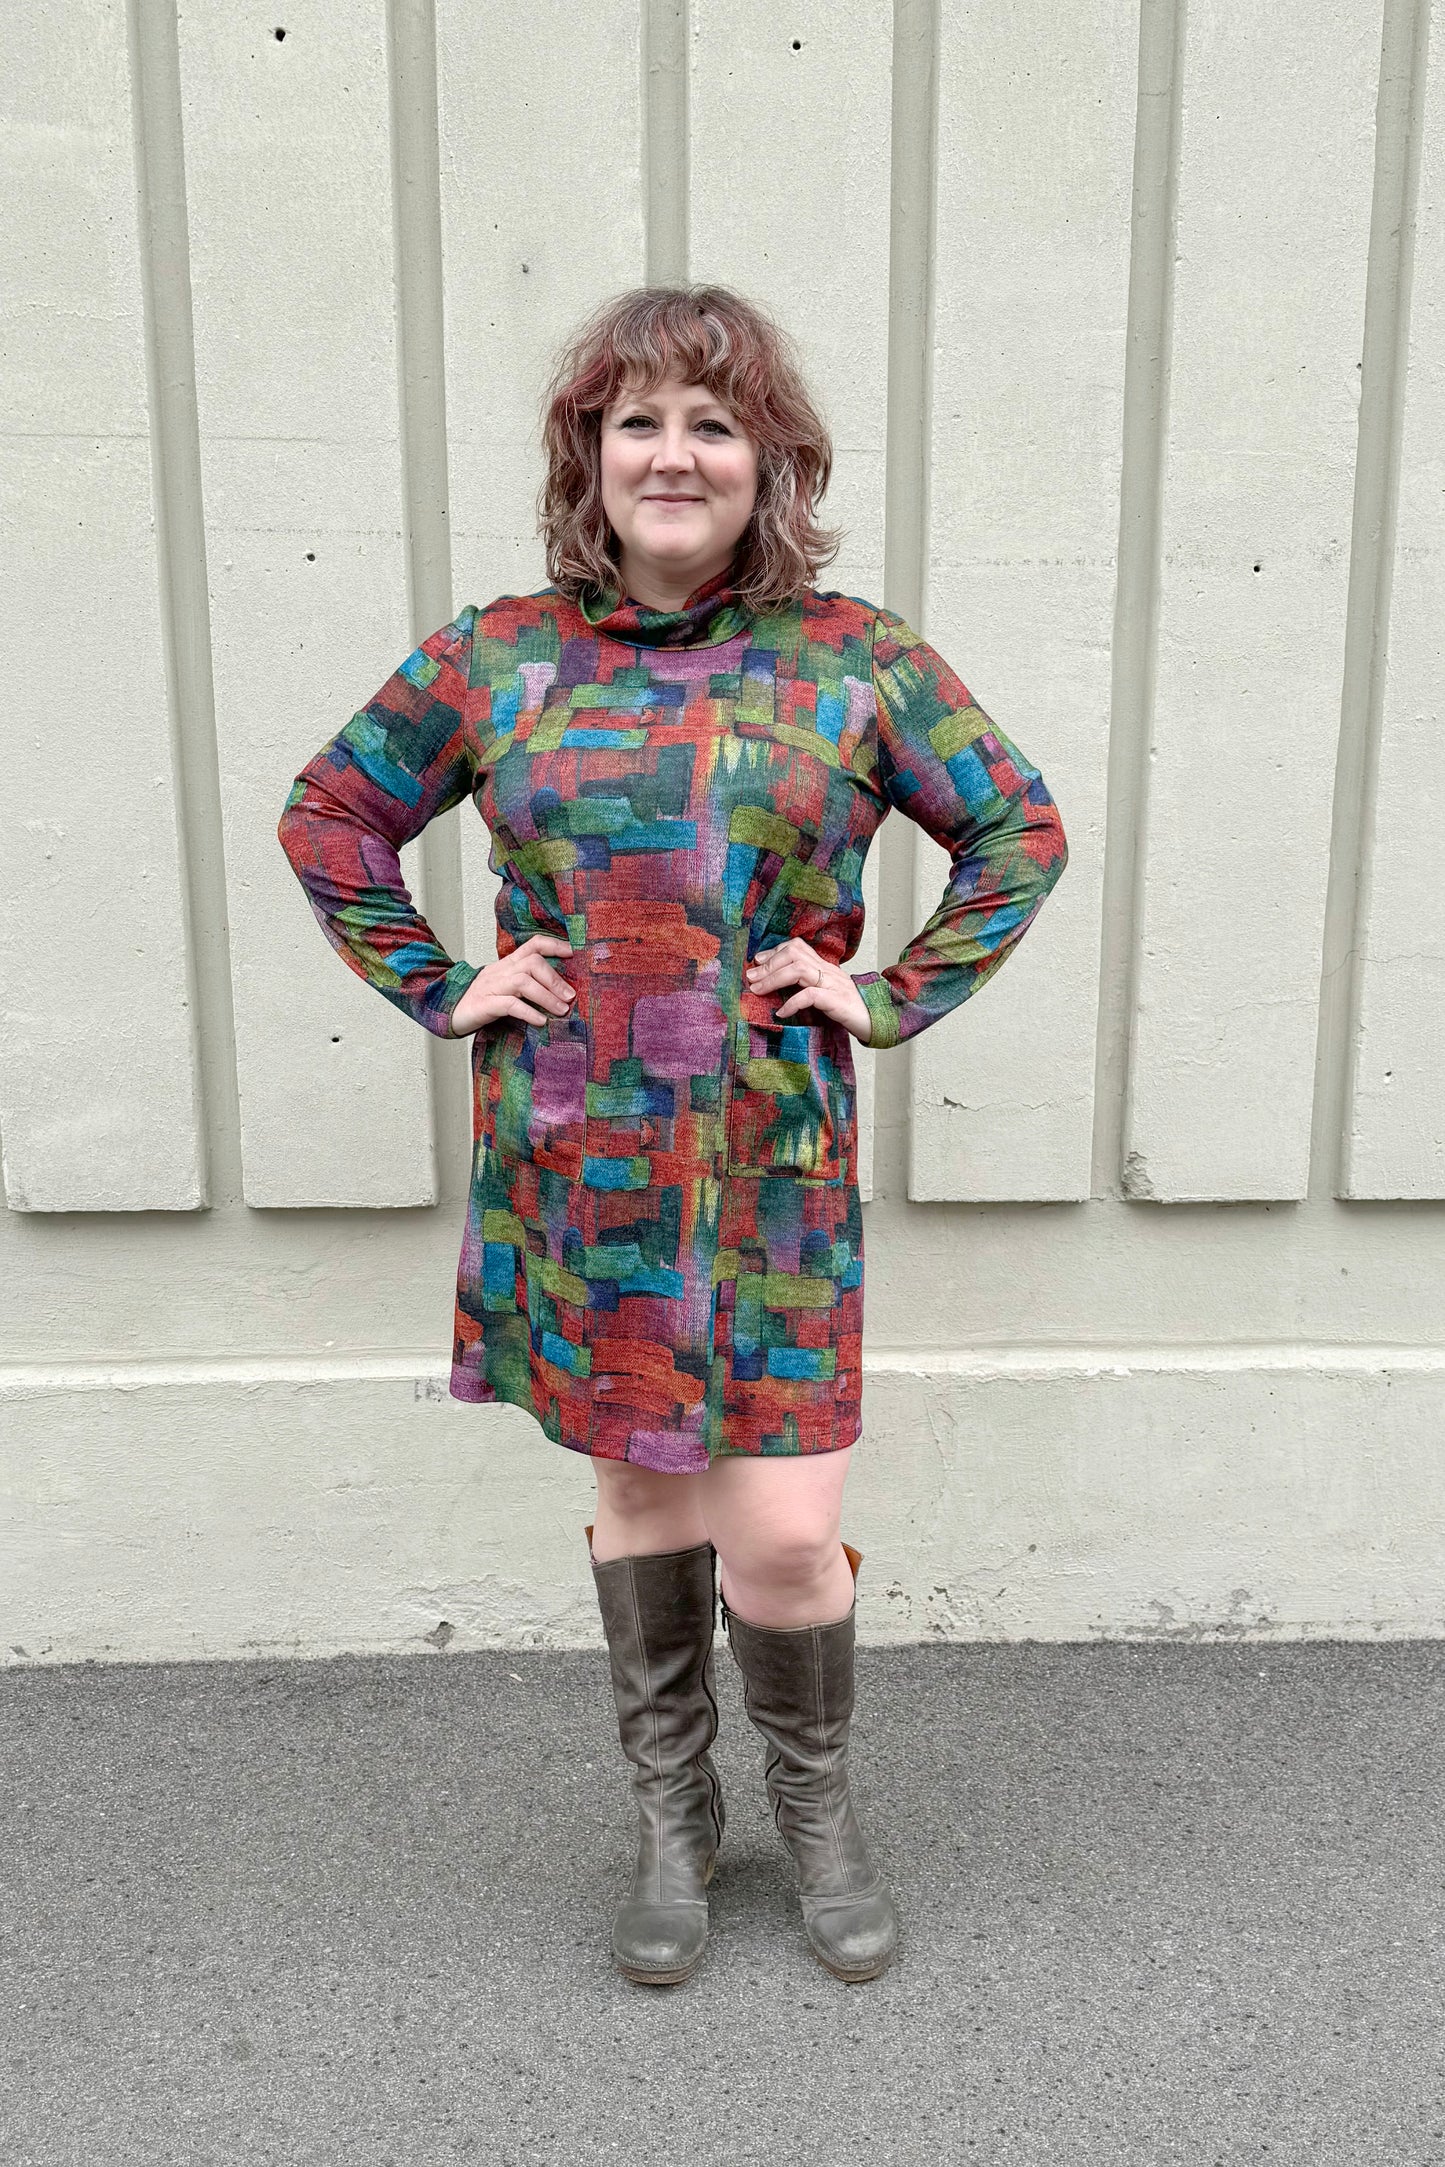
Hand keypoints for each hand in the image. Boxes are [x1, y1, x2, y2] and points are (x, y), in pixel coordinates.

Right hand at [447, 934, 577, 1036]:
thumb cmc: (481, 1000)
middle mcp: (501, 972)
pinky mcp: (484, 1005)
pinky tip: (541, 1021)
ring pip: (523, 982)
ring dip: (546, 996)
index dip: (553, 945)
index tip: (573, 953)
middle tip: (570, 996)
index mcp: (507, 964)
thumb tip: (559, 992)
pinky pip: (509, 1004)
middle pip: (532, 963)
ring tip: (561, 1010)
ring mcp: (491, 987)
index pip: (532, 945)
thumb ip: (527, 984)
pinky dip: (528, 1012)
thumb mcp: (504, 986)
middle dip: (554, 979)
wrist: (446, 1009)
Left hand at [744, 938, 872, 1043]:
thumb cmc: (849, 1010)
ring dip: (774, 979)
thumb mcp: (826, 994)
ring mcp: (833, 985)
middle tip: (751, 978)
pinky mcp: (837, 1001)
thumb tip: (779, 989)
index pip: (797, 947)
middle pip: (794, 953)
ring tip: (758, 991)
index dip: (775, 952)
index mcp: (825, 968)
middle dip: (769, 964)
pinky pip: (811, 995)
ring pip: (799, 969)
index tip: (757, 963)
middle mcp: (828, 971)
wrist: (878, 1020)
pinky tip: (781, 1012)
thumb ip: (807, 986)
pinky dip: (792, 1003)